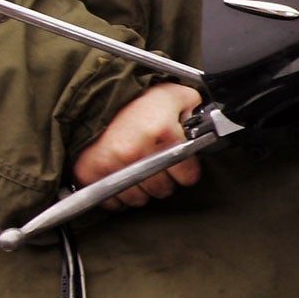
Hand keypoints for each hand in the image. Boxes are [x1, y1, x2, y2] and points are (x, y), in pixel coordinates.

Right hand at [74, 83, 203, 209]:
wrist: (95, 96)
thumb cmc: (138, 99)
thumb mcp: (175, 95)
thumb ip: (196, 111)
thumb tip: (208, 126)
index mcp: (160, 132)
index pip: (187, 175)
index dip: (186, 170)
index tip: (181, 164)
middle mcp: (135, 151)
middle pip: (163, 190)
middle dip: (164, 180)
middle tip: (157, 164)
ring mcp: (111, 164)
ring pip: (139, 199)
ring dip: (141, 189)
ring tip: (138, 169)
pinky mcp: (90, 173)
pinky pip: (113, 202)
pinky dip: (118, 195)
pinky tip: (120, 177)